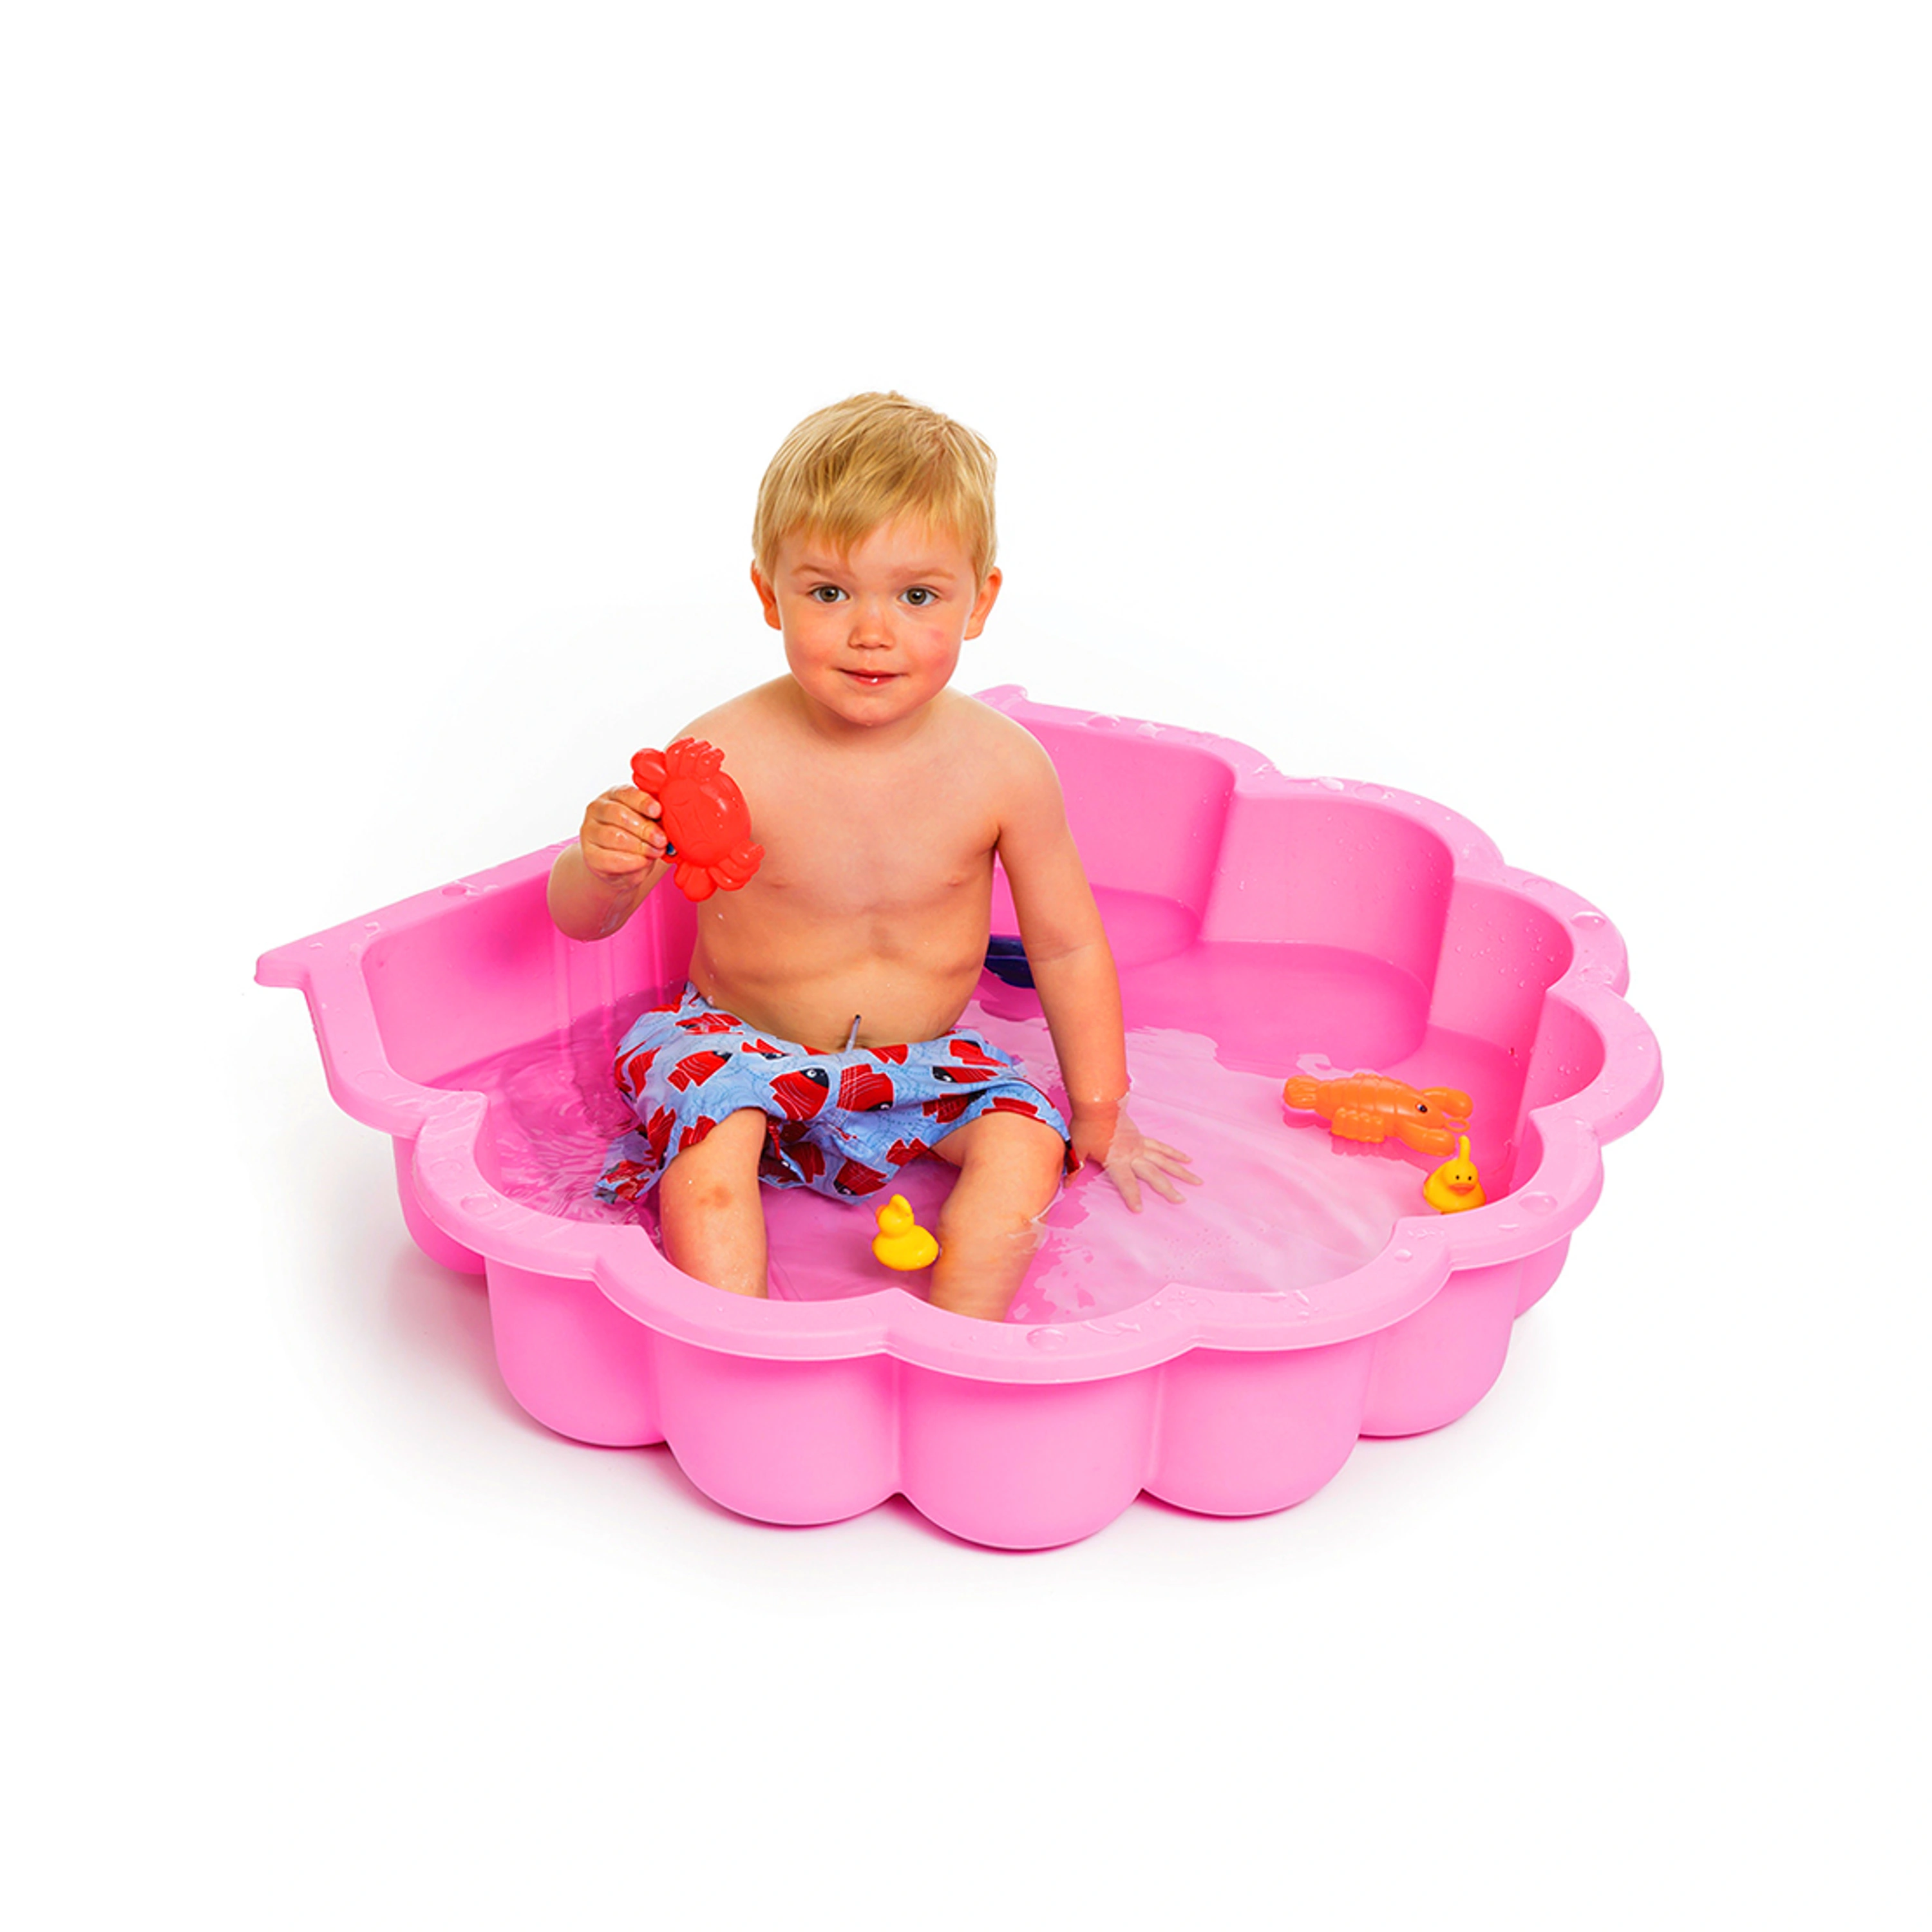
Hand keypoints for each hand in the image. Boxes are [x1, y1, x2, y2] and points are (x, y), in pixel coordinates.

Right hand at [578, 784, 666, 885]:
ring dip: (639, 846)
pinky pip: (608, 858)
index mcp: (614, 794)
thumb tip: (672, 818)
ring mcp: (589, 831)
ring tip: (656, 851)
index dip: (643, 802)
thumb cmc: (638, 836)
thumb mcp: (648, 822)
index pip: (626, 793)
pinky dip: (630, 861)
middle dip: (644, 828)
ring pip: (613, 836)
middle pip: (619, 815)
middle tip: (662, 839)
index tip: (658, 811)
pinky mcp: (589, 854)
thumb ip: (654, 817)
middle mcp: (597, 809)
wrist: (622, 864)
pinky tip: (643, 861)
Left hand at [1071, 1105, 1201, 1211]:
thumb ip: (1075, 1167)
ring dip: (1180, 1172)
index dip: (1132, 1196)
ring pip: (1164, 1161)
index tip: (1139, 1210)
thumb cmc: (1086, 1125)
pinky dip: (1174, 1153)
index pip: (1126, 1182)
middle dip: (1167, 1189)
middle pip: (1153, 1174)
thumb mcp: (1078, 1148)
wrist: (1097, 1102)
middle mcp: (1133, 1155)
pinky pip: (1161, 1147)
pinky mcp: (1142, 1137)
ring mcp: (1140, 1145)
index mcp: (1116, 1160)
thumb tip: (1066, 1184)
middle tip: (1180, 1200)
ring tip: (1196, 1181)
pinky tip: (1187, 1159)